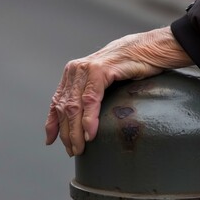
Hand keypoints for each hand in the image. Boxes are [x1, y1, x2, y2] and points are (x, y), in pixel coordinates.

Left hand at [45, 26, 192, 155]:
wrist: (149, 49)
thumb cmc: (129, 68)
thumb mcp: (103, 83)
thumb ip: (89, 96)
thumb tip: (82, 120)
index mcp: (74, 73)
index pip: (57, 102)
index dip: (52, 123)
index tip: (50, 141)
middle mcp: (76, 70)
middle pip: (65, 107)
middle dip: (66, 133)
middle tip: (73, 151)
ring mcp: (87, 69)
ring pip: (75, 106)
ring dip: (76, 131)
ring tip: (80, 148)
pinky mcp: (100, 70)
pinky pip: (91, 99)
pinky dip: (89, 119)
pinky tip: (90, 133)